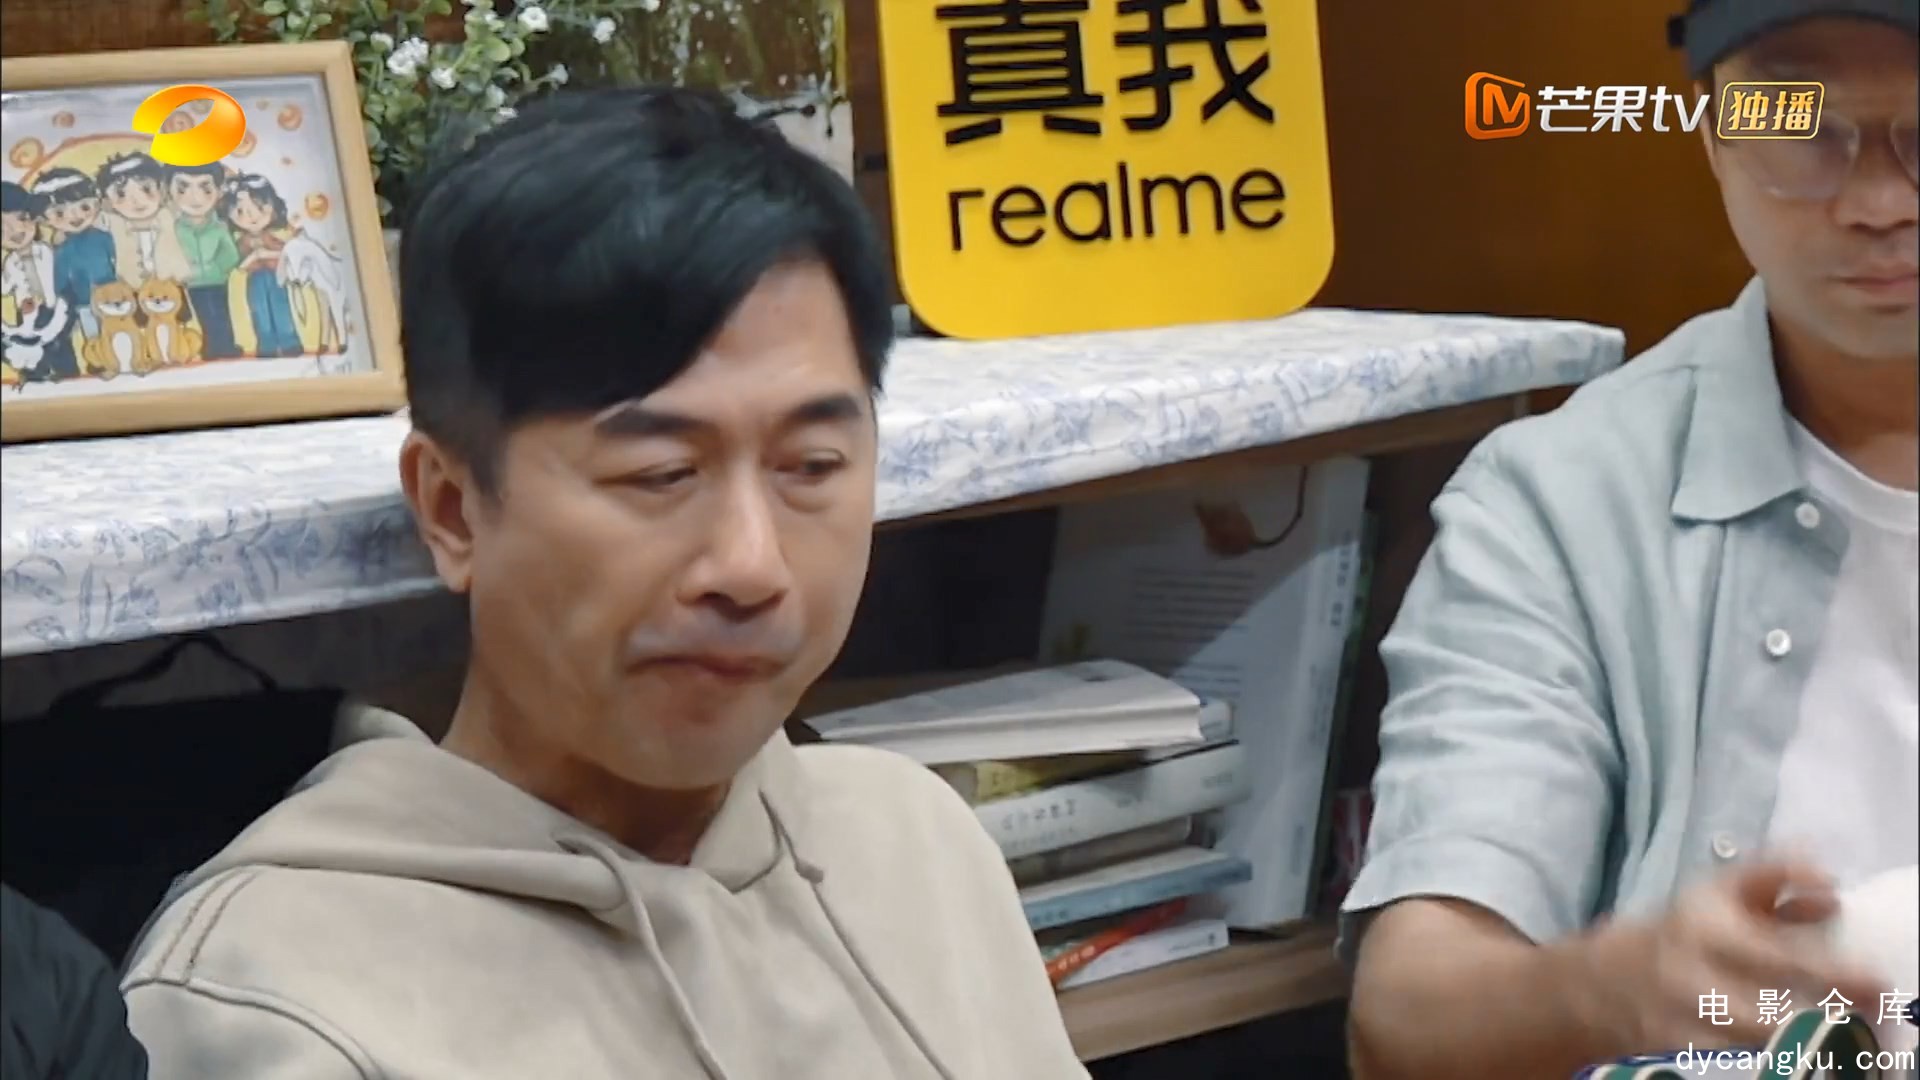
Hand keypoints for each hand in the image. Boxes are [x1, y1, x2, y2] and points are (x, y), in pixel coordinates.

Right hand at [1579, 859, 1889, 1053]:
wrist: (1604, 981)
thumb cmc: (1684, 932)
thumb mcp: (1719, 891)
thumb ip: (1774, 878)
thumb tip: (1831, 885)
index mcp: (1702, 926)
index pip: (1776, 955)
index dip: (1832, 973)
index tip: (1877, 981)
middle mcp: (1687, 975)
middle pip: (1767, 1015)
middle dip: (1822, 1021)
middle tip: (1868, 1017)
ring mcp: (1677, 1022)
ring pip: (1750, 1047)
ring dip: (1800, 1046)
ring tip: (1841, 1042)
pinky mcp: (1672, 1055)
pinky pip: (1732, 1066)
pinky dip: (1768, 1063)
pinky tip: (1798, 1057)